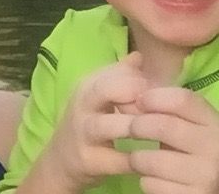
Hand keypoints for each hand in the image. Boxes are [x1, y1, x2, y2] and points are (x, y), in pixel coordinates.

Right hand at [22, 53, 147, 192]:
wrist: (59, 162)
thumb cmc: (87, 123)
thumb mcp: (97, 96)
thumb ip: (119, 76)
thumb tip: (139, 56)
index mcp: (88, 84)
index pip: (118, 70)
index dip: (143, 80)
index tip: (159, 95)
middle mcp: (83, 104)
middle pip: (109, 88)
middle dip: (138, 96)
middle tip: (158, 111)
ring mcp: (84, 133)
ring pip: (112, 124)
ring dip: (138, 127)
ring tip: (158, 134)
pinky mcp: (89, 160)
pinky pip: (118, 159)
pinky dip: (138, 160)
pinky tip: (151, 159)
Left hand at [126, 86, 218, 193]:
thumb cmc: (201, 151)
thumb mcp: (197, 125)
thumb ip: (171, 108)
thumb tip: (131, 91)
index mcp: (215, 124)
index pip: (182, 99)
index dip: (154, 97)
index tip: (139, 100)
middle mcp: (214, 149)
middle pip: (163, 126)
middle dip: (137, 125)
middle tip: (130, 128)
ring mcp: (205, 177)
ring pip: (151, 160)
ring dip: (136, 157)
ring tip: (139, 157)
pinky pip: (151, 185)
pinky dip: (145, 180)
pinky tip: (154, 177)